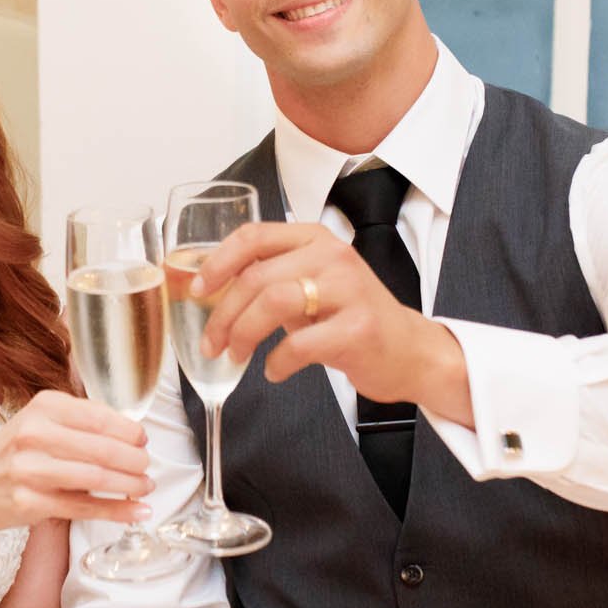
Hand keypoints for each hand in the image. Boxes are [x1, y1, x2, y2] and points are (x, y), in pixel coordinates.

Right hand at [0, 390, 149, 536]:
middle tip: (148, 466)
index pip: (99, 416)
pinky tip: (137, 512)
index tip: (144, 440)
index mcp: (42, 407)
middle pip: (102, 448)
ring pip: (97, 478)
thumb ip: (79, 423)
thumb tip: (131, 434)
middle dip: (135, 460)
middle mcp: (34, 434)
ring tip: (146, 487)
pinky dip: (117, 511)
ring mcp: (30, 469)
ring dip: (130, 484)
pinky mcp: (31, 502)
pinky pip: (85, 507)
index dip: (129, 431)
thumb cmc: (13, 454)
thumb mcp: (39, 423)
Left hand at [192, 222, 467, 411]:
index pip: (254, 236)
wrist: (410, 350)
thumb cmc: (352, 318)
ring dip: (243, 333)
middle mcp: (333, 256)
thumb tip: (212, 288)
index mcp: (315, 239)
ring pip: (274, 302)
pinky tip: (274, 371)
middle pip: (256, 276)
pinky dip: (276, 362)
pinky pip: (299, 344)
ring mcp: (348, 290)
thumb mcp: (312, 284)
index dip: (217, 263)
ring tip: (235, 355)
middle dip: (223, 314)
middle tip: (212, 342)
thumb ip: (271, 278)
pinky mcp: (357, 328)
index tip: (197, 291)